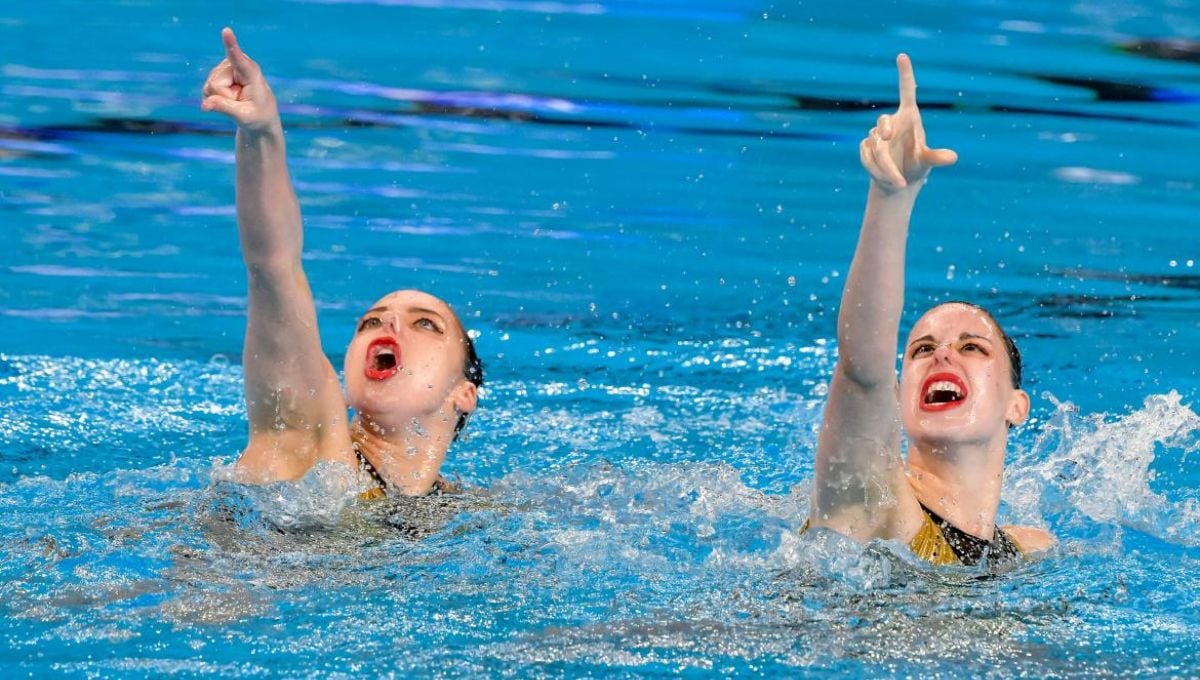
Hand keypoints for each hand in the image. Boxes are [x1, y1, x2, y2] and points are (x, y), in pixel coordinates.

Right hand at [200, 28, 278, 132]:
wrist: (259, 117)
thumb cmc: (258, 116)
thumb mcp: (244, 116)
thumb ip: (225, 108)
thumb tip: (204, 105)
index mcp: (251, 72)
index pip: (238, 58)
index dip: (230, 44)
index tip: (226, 31)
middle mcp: (237, 65)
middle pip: (216, 84)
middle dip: (225, 98)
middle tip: (240, 102)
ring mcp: (225, 68)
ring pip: (210, 87)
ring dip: (222, 99)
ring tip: (237, 100)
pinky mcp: (218, 74)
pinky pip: (206, 90)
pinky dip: (215, 99)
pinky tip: (229, 99)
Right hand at [859, 54, 957, 193]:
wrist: (898, 183)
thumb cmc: (916, 167)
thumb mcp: (927, 162)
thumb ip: (937, 158)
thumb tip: (953, 158)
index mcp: (909, 117)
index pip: (906, 91)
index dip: (904, 74)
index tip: (903, 56)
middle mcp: (892, 122)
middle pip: (883, 121)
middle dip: (884, 127)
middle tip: (888, 137)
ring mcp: (876, 135)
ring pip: (875, 146)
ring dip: (885, 166)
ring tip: (898, 181)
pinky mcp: (866, 148)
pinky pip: (867, 157)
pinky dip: (877, 170)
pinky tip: (888, 180)